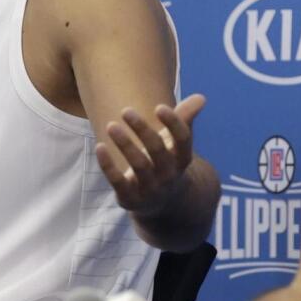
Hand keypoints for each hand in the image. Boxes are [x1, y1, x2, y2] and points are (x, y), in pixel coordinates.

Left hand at [95, 94, 204, 214]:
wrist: (162, 203)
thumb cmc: (167, 161)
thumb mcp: (175, 143)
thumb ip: (185, 119)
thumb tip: (201, 97)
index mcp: (182, 159)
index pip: (182, 140)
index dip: (173, 123)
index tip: (159, 107)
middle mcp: (169, 175)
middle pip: (157, 150)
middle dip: (142, 129)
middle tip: (125, 110)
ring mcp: (150, 189)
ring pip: (139, 165)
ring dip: (125, 144)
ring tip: (111, 125)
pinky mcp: (130, 198)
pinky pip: (118, 182)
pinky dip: (108, 166)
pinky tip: (99, 147)